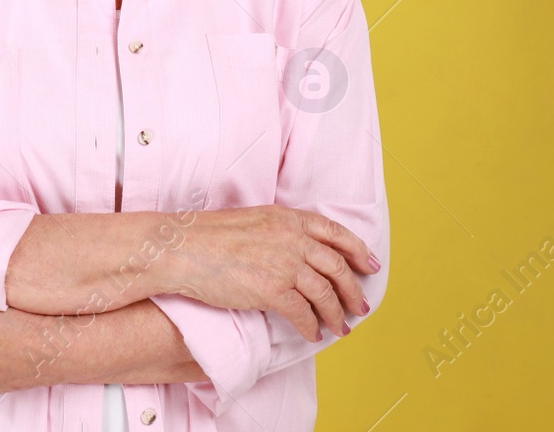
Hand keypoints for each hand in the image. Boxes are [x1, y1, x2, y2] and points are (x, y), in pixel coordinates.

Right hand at [160, 205, 379, 341]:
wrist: (184, 248)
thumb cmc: (210, 236)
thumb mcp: (254, 222)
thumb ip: (280, 233)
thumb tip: (297, 254)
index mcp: (288, 218)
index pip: (335, 233)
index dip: (357, 250)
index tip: (369, 265)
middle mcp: (292, 238)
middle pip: (336, 266)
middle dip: (353, 290)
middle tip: (361, 306)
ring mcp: (284, 263)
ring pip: (325, 293)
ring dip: (337, 314)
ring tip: (341, 328)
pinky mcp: (272, 288)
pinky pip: (303, 313)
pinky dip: (312, 327)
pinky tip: (313, 335)